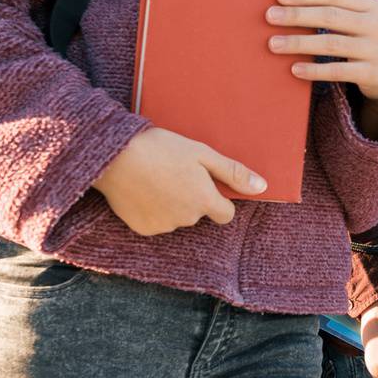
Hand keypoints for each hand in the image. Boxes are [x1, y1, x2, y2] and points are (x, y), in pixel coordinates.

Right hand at [92, 127, 264, 235]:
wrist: (114, 156)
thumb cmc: (161, 148)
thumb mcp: (202, 153)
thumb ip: (233, 173)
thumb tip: (262, 187)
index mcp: (204, 201)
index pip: (226, 214)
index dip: (219, 199)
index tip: (206, 184)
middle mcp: (187, 218)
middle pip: (198, 214)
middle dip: (192, 198)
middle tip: (174, 171)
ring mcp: (163, 226)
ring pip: (176, 218)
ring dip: (171, 204)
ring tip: (155, 177)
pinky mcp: (142, 229)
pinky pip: (155, 222)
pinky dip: (152, 210)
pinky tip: (142, 189)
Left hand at [268, 0, 377, 107]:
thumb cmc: (364, 40)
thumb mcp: (359, 21)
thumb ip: (335, 11)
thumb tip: (286, 5)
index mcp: (373, 6)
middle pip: (331, 17)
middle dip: (298, 16)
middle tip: (270, 16)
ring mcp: (376, 50)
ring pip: (331, 44)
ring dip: (299, 43)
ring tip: (273, 44)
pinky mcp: (372, 74)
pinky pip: (338, 71)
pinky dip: (314, 70)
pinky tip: (294, 69)